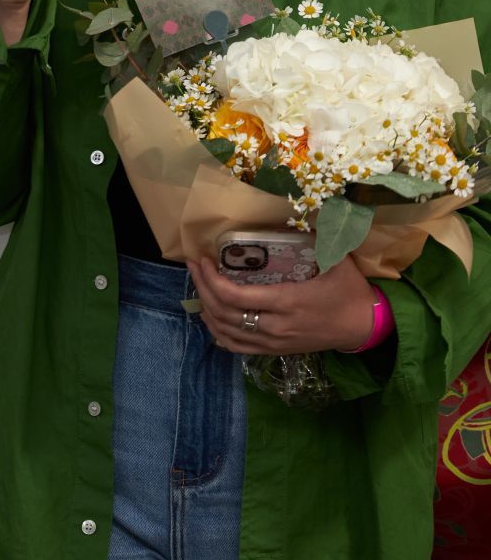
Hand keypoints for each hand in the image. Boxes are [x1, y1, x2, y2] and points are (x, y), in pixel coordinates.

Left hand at [187, 254, 375, 353]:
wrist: (363, 326)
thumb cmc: (349, 290)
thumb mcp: (337, 259)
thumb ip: (316, 236)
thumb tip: (298, 208)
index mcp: (286, 302)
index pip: (236, 297)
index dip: (212, 279)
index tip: (203, 259)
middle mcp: (275, 326)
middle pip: (224, 313)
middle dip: (202, 288)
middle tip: (194, 266)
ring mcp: (274, 342)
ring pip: (226, 332)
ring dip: (206, 309)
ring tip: (199, 285)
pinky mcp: (275, 351)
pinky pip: (237, 347)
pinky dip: (218, 332)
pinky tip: (211, 316)